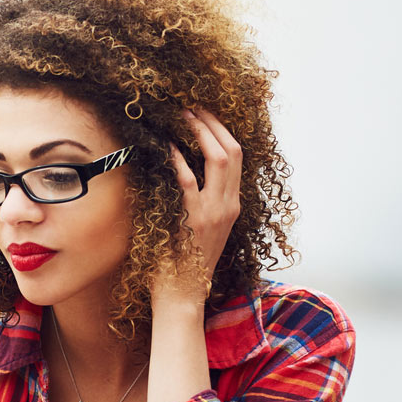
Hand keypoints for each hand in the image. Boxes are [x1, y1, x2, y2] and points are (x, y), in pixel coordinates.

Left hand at [151, 106, 242, 302]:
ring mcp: (213, 212)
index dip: (221, 132)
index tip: (204, 115)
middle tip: (193, 106)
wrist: (182, 295)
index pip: (236, 158)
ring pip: (219, 158)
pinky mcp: (193, 219)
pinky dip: (177, 158)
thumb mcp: (201, 228)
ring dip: (200, 132)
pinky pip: (187, 180)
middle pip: (233, 150)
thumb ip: (199, 201)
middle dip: (213, 123)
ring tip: (182, 116)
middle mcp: (229, 205)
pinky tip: (165, 145)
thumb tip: (181, 169)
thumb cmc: (184, 263)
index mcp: (232, 205)